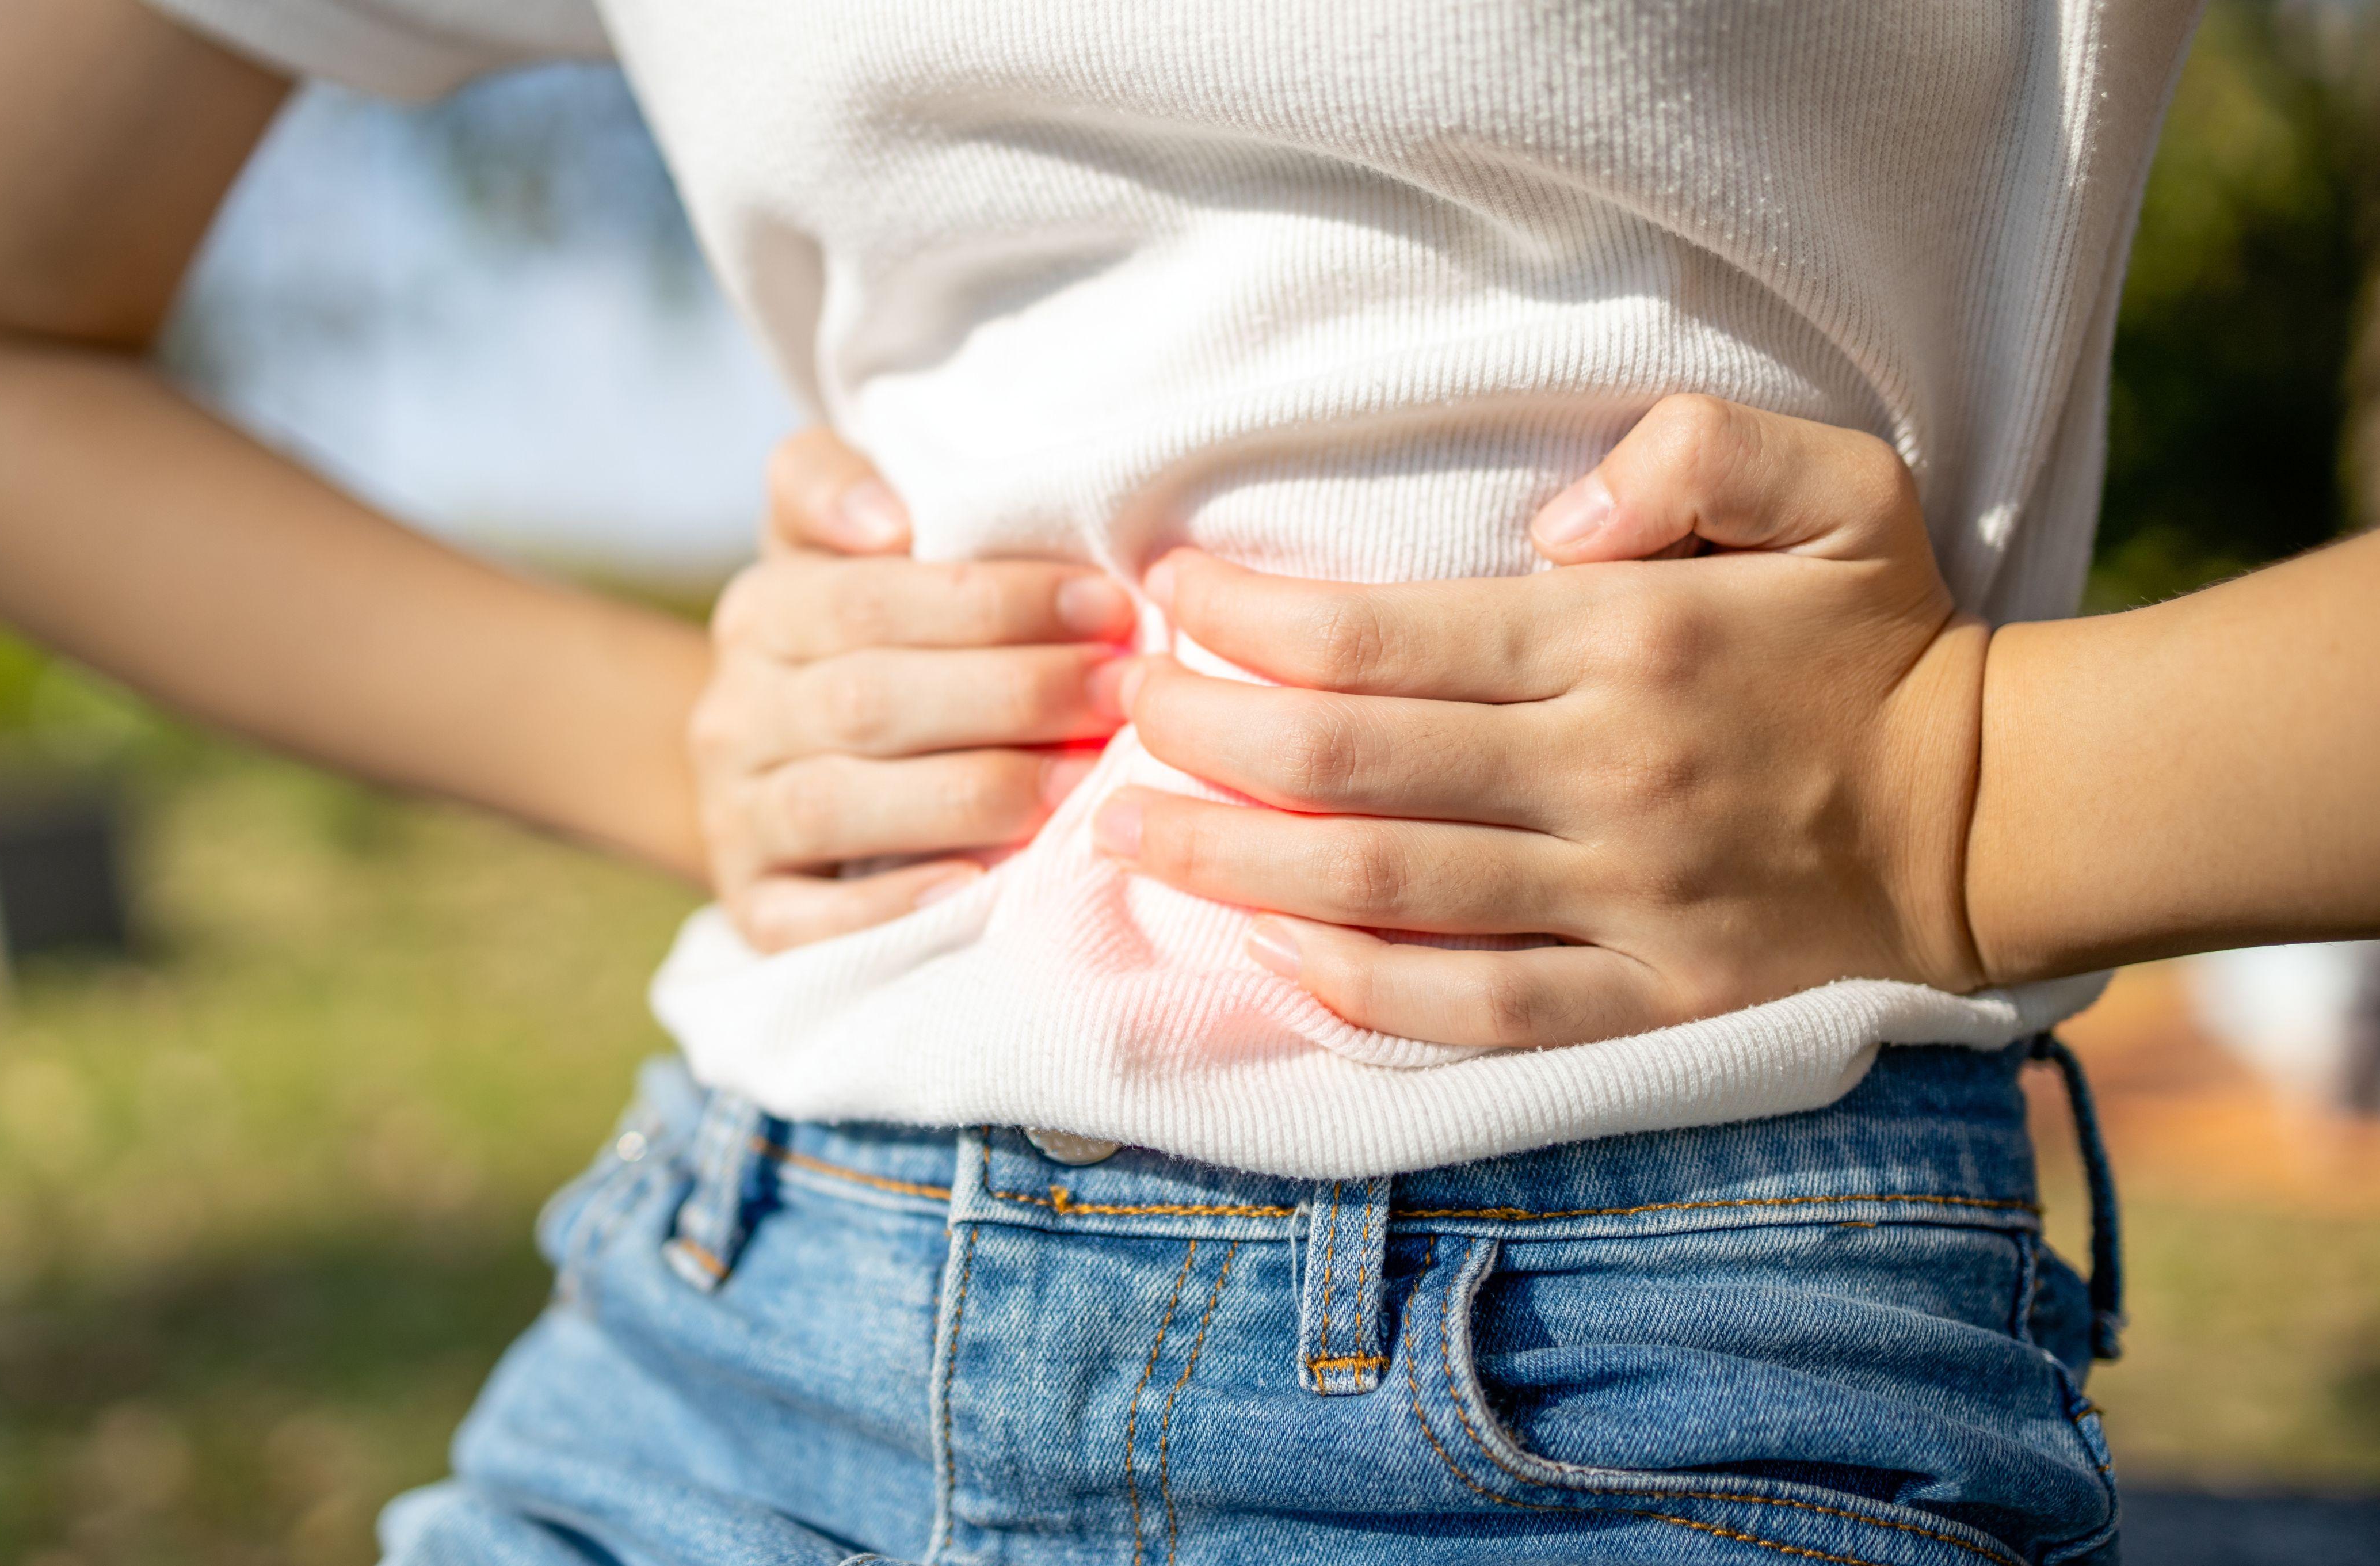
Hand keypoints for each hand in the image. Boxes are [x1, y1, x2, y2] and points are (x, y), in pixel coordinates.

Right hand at [694, 429, 1134, 950]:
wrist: (777, 779)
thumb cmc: (857, 645)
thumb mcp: (835, 549)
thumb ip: (837, 486)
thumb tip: (887, 518)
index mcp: (761, 610)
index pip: (871, 595)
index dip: (994, 601)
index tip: (1106, 606)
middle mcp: (733, 713)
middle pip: (868, 698)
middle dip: (1011, 694)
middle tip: (1118, 694)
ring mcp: (734, 816)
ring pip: (839, 801)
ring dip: (972, 792)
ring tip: (1079, 784)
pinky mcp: (753, 910)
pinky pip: (810, 919)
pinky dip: (894, 904)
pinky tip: (979, 887)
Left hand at [1096, 395, 1991, 1047]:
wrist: (1997, 810)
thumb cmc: (1879, 635)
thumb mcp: (1832, 485)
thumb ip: (1696, 451)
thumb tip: (1553, 519)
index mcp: (1623, 642)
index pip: (1378, 636)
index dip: (1246, 620)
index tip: (1172, 598)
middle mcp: (1606, 774)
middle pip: (1349, 765)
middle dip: (1205, 741)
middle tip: (1122, 720)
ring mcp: (1624, 899)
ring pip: (1383, 891)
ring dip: (1234, 863)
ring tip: (1129, 836)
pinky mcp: (1646, 999)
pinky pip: (1473, 1007)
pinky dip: (1356, 987)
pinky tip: (1266, 951)